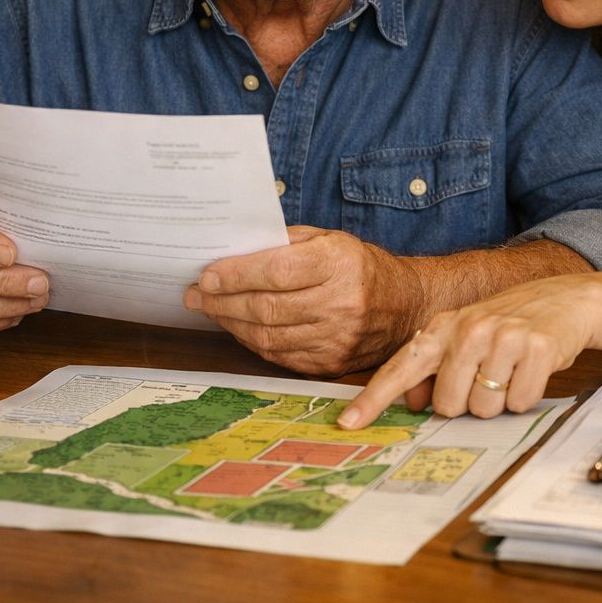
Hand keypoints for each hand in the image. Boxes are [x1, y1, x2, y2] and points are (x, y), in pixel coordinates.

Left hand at [183, 225, 423, 375]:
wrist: (405, 306)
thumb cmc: (359, 266)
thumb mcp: (329, 239)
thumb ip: (284, 242)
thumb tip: (233, 251)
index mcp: (339, 263)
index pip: (277, 271)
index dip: (236, 275)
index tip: (206, 276)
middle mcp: (342, 303)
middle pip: (267, 307)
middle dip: (223, 302)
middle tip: (196, 296)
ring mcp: (338, 338)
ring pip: (269, 336)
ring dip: (231, 324)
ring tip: (211, 311)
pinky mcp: (332, 364)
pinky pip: (280, 356)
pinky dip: (253, 342)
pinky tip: (239, 328)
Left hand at [336, 274, 600, 428]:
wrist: (564, 300)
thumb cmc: (508, 324)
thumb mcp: (466, 336)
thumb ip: (435, 368)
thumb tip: (413, 402)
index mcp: (443, 327)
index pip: (400, 368)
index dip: (372, 399)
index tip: (348, 423)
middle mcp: (469, 329)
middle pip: (448, 404)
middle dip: (467, 403)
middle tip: (486, 379)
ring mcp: (503, 337)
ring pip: (484, 407)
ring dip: (499, 402)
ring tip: (511, 372)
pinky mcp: (537, 348)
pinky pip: (520, 402)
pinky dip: (527, 396)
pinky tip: (532, 371)